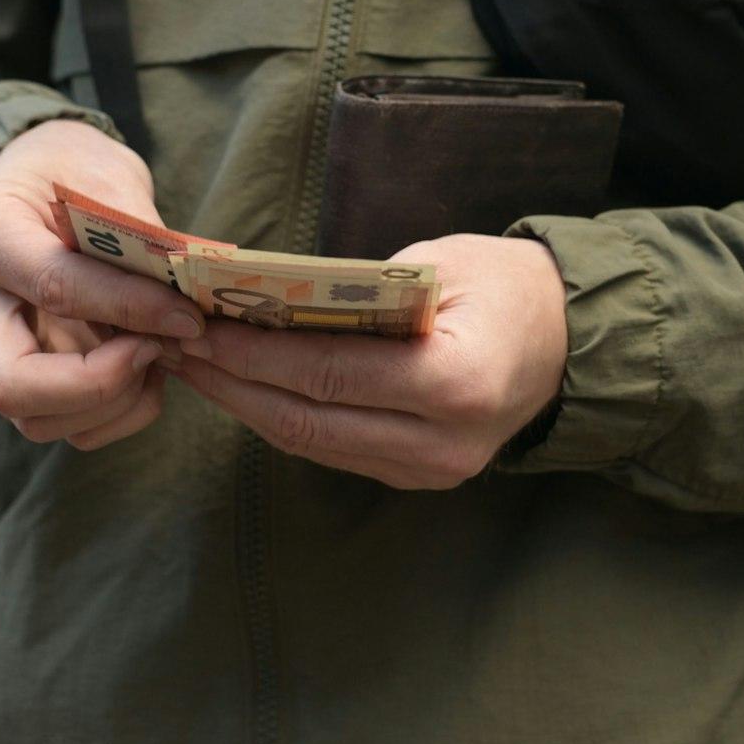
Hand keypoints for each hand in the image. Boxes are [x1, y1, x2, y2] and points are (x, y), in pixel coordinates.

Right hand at [0, 120, 203, 449]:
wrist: (35, 178)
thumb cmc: (70, 168)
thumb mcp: (106, 176)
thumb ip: (139, 240)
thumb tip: (183, 308)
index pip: (54, 287)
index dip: (130, 310)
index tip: (188, 318)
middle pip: (13, 387)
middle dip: (100, 386)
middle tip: (157, 351)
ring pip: (35, 420)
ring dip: (111, 405)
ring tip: (157, 357)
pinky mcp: (10, 371)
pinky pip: (57, 425)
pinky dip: (112, 414)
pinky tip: (143, 372)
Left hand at [172, 233, 566, 488]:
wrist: (569, 341)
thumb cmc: (504, 285)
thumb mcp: (436, 266)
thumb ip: (356, 293)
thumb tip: (260, 301)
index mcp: (455, 384)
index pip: (328, 374)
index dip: (254, 354)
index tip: (197, 326)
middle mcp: (441, 444)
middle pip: (307, 421)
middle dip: (231, 383)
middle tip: (174, 347)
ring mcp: (429, 472)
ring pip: (311, 444)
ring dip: (244, 404)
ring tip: (194, 363)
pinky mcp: (415, 477)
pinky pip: (331, 449)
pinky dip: (281, 415)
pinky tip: (242, 384)